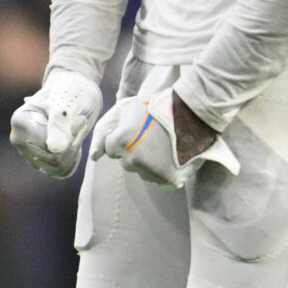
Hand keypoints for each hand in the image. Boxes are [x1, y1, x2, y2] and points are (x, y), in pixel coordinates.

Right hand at [9, 68, 101, 177]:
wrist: (71, 91)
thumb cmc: (67, 92)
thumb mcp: (64, 104)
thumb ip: (58, 124)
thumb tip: (54, 150)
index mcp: (20, 122)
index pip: (47, 147)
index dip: (69, 138)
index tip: (79, 120)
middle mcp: (19, 139)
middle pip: (53, 160)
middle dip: (73, 145)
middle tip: (81, 125)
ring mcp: (28, 152)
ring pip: (57, 168)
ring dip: (74, 152)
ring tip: (77, 132)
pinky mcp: (40, 160)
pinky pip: (60, 172)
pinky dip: (73, 161)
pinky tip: (75, 144)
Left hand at [95, 87, 236, 187]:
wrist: (192, 114)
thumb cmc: (157, 107)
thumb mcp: (127, 107)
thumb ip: (106, 127)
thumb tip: (95, 155)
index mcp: (120, 142)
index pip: (111, 150)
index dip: (125, 139)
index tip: (138, 131)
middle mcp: (131, 160)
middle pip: (126, 162)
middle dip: (135, 152)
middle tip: (152, 137)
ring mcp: (149, 172)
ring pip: (141, 172)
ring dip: (148, 163)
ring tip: (163, 146)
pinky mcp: (167, 180)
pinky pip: (157, 180)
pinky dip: (163, 171)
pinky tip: (171, 156)